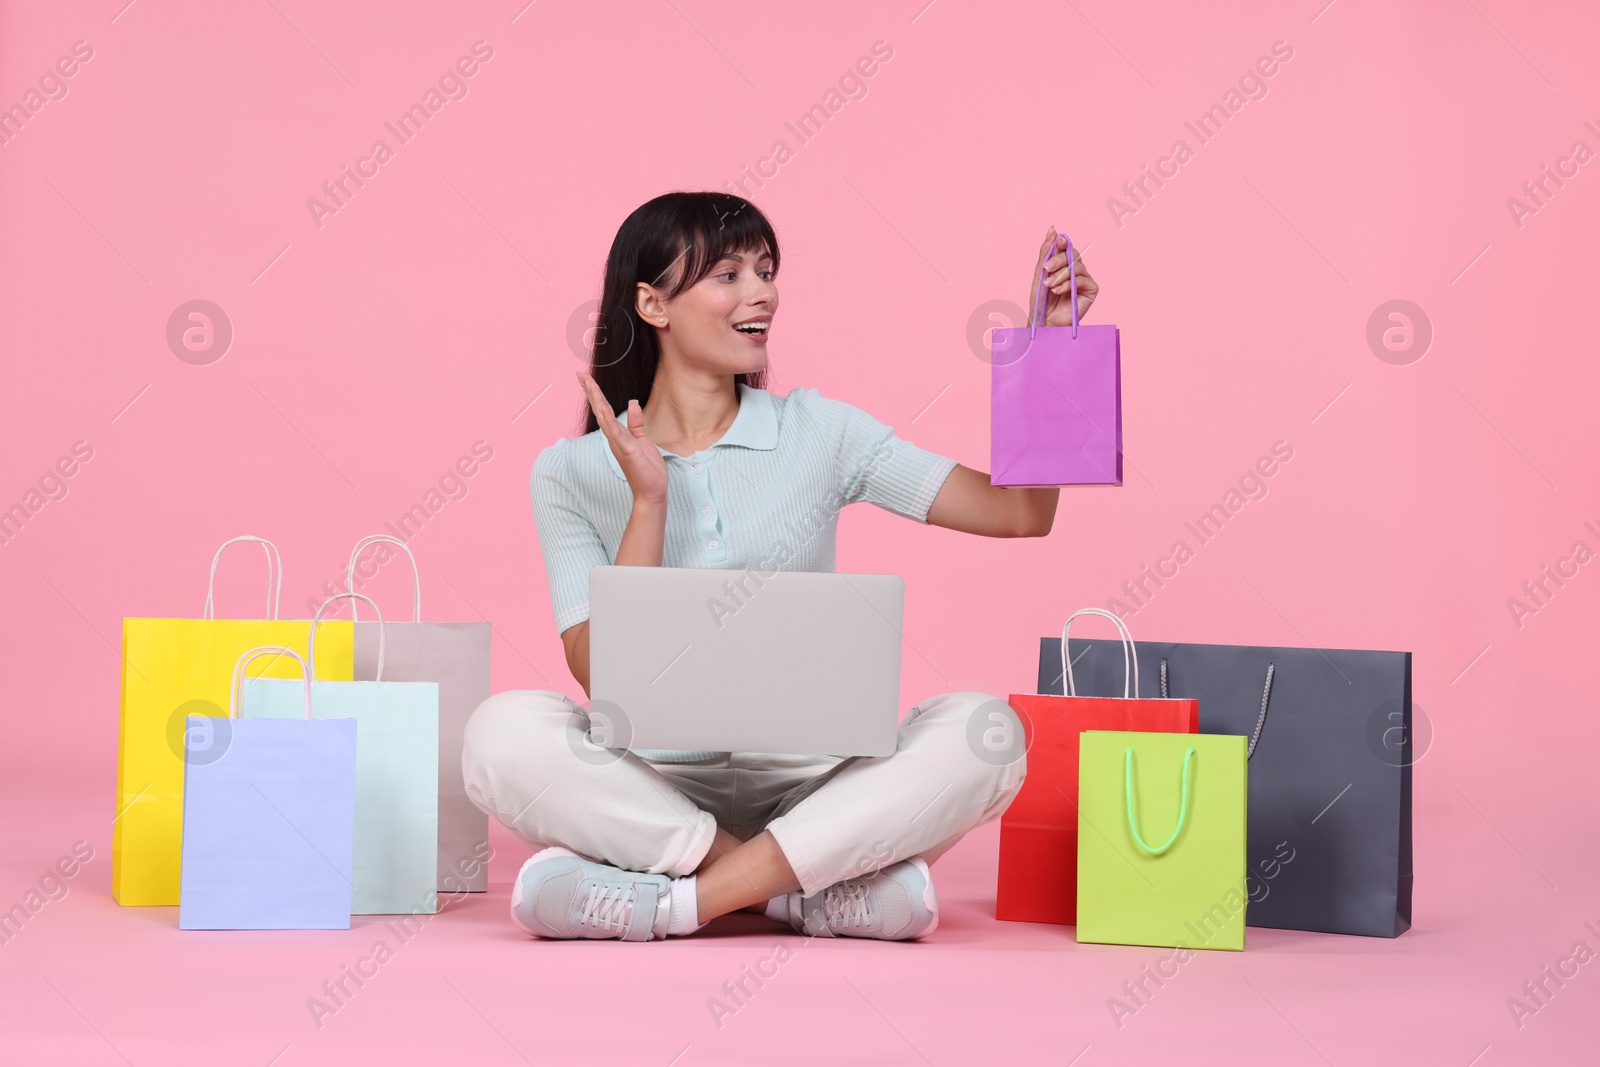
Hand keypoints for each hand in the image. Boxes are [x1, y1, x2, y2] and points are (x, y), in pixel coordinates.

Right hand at [577, 371, 668, 506]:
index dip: (595, 393)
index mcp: (618, 435)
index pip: (604, 410)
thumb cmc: (647, 469)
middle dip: (591, 392)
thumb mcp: (642, 440)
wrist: (651, 492)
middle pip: (600, 410)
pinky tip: (603, 409)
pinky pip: (618, 434)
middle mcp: (615, 438)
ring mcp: (620, 444)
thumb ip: (636, 423)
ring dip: (597, 401)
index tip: (586, 377)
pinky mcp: (628, 451)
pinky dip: (610, 422)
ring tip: (588, 384)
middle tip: (580, 374)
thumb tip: (632, 403)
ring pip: (605, 418)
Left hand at [1030, 226, 1098, 325]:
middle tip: (1046, 269)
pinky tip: (1057, 291)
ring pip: (1077, 267)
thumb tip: (1052, 229)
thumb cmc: (1041, 300)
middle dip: (1058, 260)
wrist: (1044, 322)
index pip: (1067, 248)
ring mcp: (1085, 280)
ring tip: (1049, 286)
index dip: (1064, 242)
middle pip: (1073, 255)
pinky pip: (1081, 280)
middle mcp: (1077, 271)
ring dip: (1060, 275)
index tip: (1059, 240)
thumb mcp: (1040, 274)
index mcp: (1065, 265)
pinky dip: (1067, 284)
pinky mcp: (1091, 290)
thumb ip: (1046, 252)